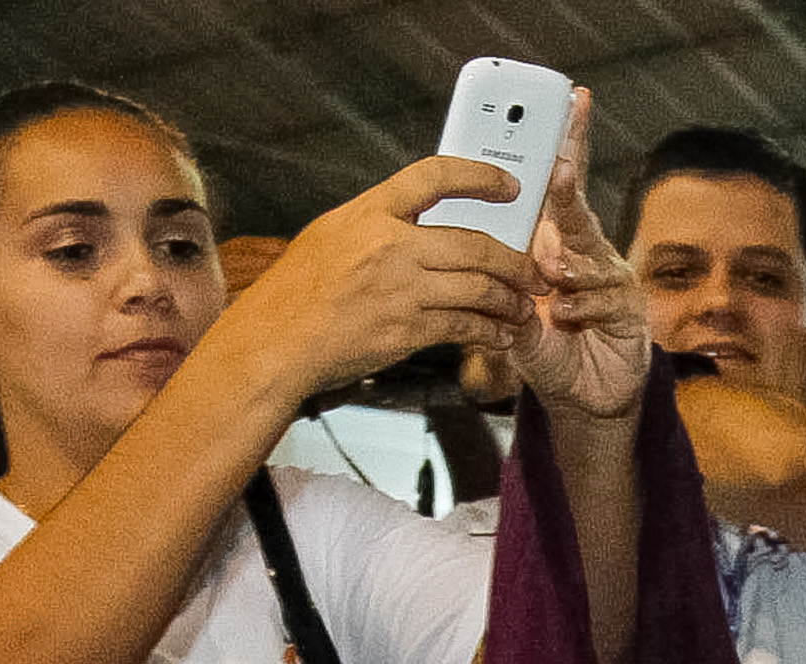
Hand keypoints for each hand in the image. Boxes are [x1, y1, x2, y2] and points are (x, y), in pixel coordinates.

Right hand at [215, 155, 541, 401]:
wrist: (274, 345)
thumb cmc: (294, 295)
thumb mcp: (330, 236)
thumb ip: (376, 223)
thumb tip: (416, 217)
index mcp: (370, 212)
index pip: (436, 175)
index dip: (480, 176)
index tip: (509, 185)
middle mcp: (389, 245)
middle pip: (474, 242)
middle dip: (514, 259)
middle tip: (531, 269)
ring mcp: (399, 289)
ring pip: (477, 287)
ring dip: (508, 299)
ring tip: (521, 307)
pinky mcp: (403, 331)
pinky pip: (462, 326)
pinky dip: (488, 331)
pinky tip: (499, 335)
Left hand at [505, 89, 646, 422]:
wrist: (581, 396)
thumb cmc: (547, 347)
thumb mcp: (514, 317)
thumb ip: (506, 288)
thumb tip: (494, 255)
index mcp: (558, 243)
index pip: (562, 186)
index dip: (569, 143)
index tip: (572, 101)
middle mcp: (587, 253)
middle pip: (579, 210)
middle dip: (570, 187)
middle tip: (560, 169)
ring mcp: (610, 279)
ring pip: (592, 255)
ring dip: (570, 262)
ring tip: (552, 274)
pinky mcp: (627, 311)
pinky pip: (605, 298)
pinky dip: (582, 305)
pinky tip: (565, 315)